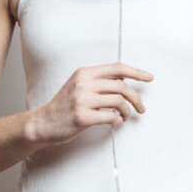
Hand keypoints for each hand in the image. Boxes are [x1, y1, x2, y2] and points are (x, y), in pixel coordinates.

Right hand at [26, 63, 152, 145]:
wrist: (42, 123)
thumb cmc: (65, 105)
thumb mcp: (79, 85)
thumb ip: (100, 81)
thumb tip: (126, 83)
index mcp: (85, 73)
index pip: (118, 68)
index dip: (137, 72)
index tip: (150, 78)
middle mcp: (83, 83)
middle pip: (122, 87)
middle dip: (137, 98)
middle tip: (142, 108)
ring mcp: (82, 100)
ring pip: (119, 102)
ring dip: (127, 112)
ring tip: (125, 117)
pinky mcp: (82, 117)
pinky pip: (111, 117)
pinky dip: (118, 121)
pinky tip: (116, 123)